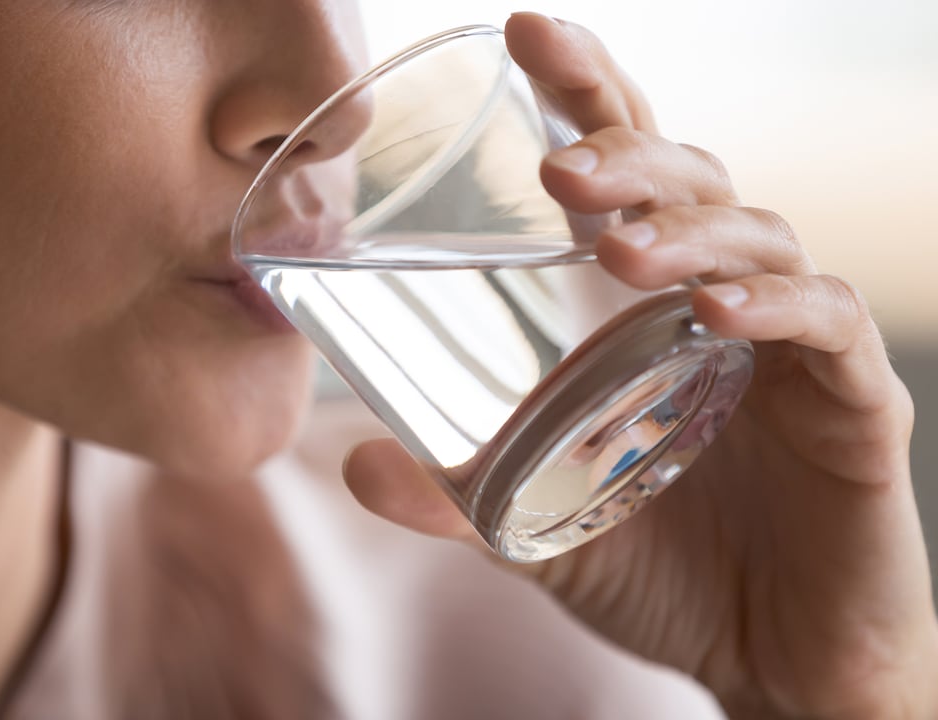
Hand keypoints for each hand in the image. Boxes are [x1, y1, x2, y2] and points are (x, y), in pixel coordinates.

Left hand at [342, 13, 936, 718]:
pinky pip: (827, 329)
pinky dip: (776, 305)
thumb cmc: (662, 572)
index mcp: (648, 307)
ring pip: (758, 233)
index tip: (526, 33)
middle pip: (691, 179)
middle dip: (628, 151)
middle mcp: (723, 301)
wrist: (773, 665)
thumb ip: (456, 498)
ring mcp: (794, 346)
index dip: (587, 94)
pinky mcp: (854, 406)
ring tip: (619, 245)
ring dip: (686, 226)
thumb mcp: (535, 528)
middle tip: (561, 165)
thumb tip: (354, 460)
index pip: (624, 175)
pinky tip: (716, 310)